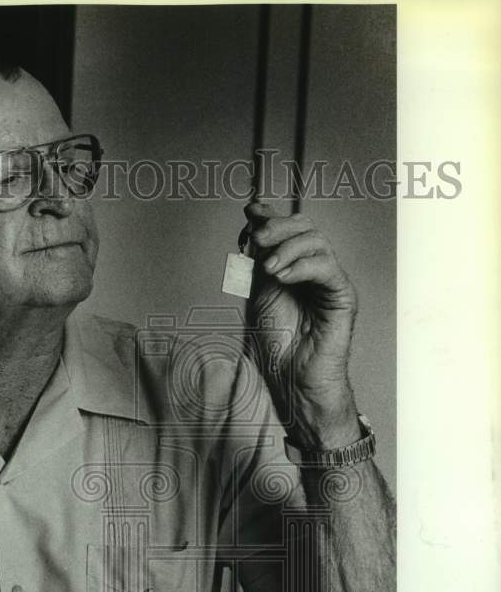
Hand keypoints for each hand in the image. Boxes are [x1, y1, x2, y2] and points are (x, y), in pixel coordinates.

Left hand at [244, 201, 360, 447]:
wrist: (292, 380)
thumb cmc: (278, 346)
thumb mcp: (259, 294)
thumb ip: (259, 262)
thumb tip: (252, 225)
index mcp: (295, 269)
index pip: (288, 231)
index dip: (270, 216)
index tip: (249, 211)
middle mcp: (315, 271)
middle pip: (305, 228)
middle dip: (278, 227)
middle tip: (257, 238)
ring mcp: (330, 282)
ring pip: (317, 242)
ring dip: (287, 247)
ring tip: (268, 267)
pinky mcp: (342, 296)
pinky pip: (327, 268)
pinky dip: (302, 266)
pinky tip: (282, 277)